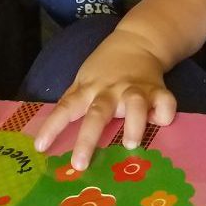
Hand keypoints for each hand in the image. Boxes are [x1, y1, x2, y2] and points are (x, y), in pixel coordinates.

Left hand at [34, 32, 175, 169]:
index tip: (40, 148)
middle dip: (88, 139)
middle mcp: (110, 91)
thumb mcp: (83, 79)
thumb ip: (73, 101)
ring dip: (133, 123)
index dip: (51, 127)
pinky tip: (160, 123)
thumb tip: (58, 128)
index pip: (65, 108)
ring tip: (131, 144)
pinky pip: (165, 102)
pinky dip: (164, 113)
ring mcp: (134, 90)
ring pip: (134, 104)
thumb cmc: (106, 67)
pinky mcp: (157, 90)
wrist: (137, 41)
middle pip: (97, 114)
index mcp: (88, 90)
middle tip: (80, 164)